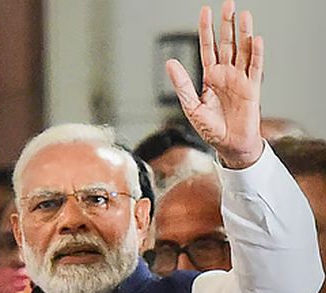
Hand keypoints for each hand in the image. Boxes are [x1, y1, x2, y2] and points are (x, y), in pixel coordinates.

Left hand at [166, 1, 264, 168]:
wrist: (229, 145)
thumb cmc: (211, 129)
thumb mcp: (191, 106)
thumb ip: (182, 84)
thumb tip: (170, 62)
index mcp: (210, 77)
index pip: (207, 48)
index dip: (206, 30)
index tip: (206, 12)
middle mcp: (226, 74)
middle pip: (227, 43)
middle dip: (226, 25)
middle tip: (228, 4)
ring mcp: (240, 79)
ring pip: (243, 50)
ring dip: (244, 33)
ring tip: (244, 15)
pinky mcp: (252, 88)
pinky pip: (255, 67)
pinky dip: (256, 53)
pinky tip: (255, 39)